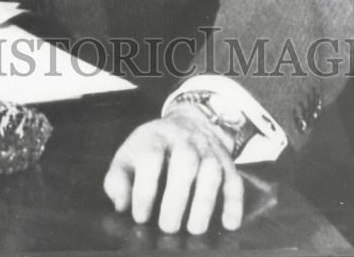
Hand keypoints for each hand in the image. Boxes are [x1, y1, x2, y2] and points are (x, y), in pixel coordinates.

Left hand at [103, 103, 243, 234]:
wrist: (188, 123)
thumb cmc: (152, 150)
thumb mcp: (129, 156)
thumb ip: (118, 178)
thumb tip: (121, 205)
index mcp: (155, 137)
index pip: (150, 157)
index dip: (145, 188)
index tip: (140, 217)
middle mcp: (184, 140)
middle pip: (185, 162)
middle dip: (176, 198)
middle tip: (168, 228)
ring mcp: (208, 150)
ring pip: (212, 170)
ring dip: (205, 201)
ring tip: (194, 229)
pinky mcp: (227, 163)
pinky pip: (235, 181)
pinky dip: (234, 202)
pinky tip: (229, 223)